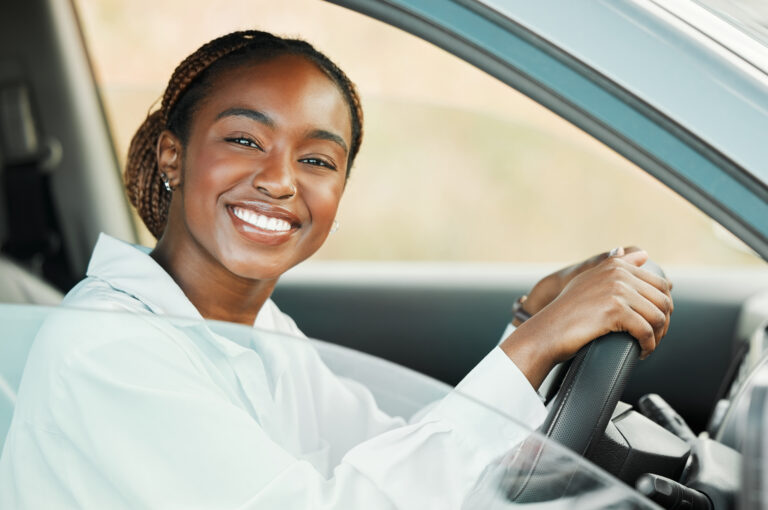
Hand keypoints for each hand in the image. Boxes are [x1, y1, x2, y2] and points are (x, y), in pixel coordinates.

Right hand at [501, 248, 673, 388]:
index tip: (654, 323)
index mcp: (615, 265)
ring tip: (646, 346)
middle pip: (663, 301)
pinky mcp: (615, 310)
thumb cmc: (567, 312)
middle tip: (652, 339)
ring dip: (657, 337)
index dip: (662, 308)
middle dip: (663, 323)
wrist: (547, 332)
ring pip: (658, 317)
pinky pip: (646, 331)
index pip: (659, 284)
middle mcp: (617, 274)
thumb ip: (616, 265)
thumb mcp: (591, 280)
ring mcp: (616, 290)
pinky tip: (640, 351)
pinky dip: (648, 345)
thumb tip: (643, 254)